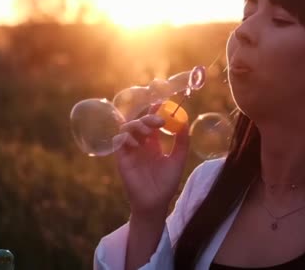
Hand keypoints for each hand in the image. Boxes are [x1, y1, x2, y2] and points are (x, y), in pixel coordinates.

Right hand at [113, 103, 189, 219]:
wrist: (156, 202)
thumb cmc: (167, 182)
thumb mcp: (178, 159)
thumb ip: (182, 141)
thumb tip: (185, 122)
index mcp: (153, 143)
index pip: (152, 122)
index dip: (154, 111)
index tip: (162, 103)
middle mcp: (140, 144)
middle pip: (139, 122)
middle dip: (148, 117)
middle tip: (160, 120)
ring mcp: (130, 151)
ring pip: (127, 128)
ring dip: (137, 125)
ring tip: (151, 131)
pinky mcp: (122, 159)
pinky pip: (118, 142)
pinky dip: (126, 137)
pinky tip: (136, 142)